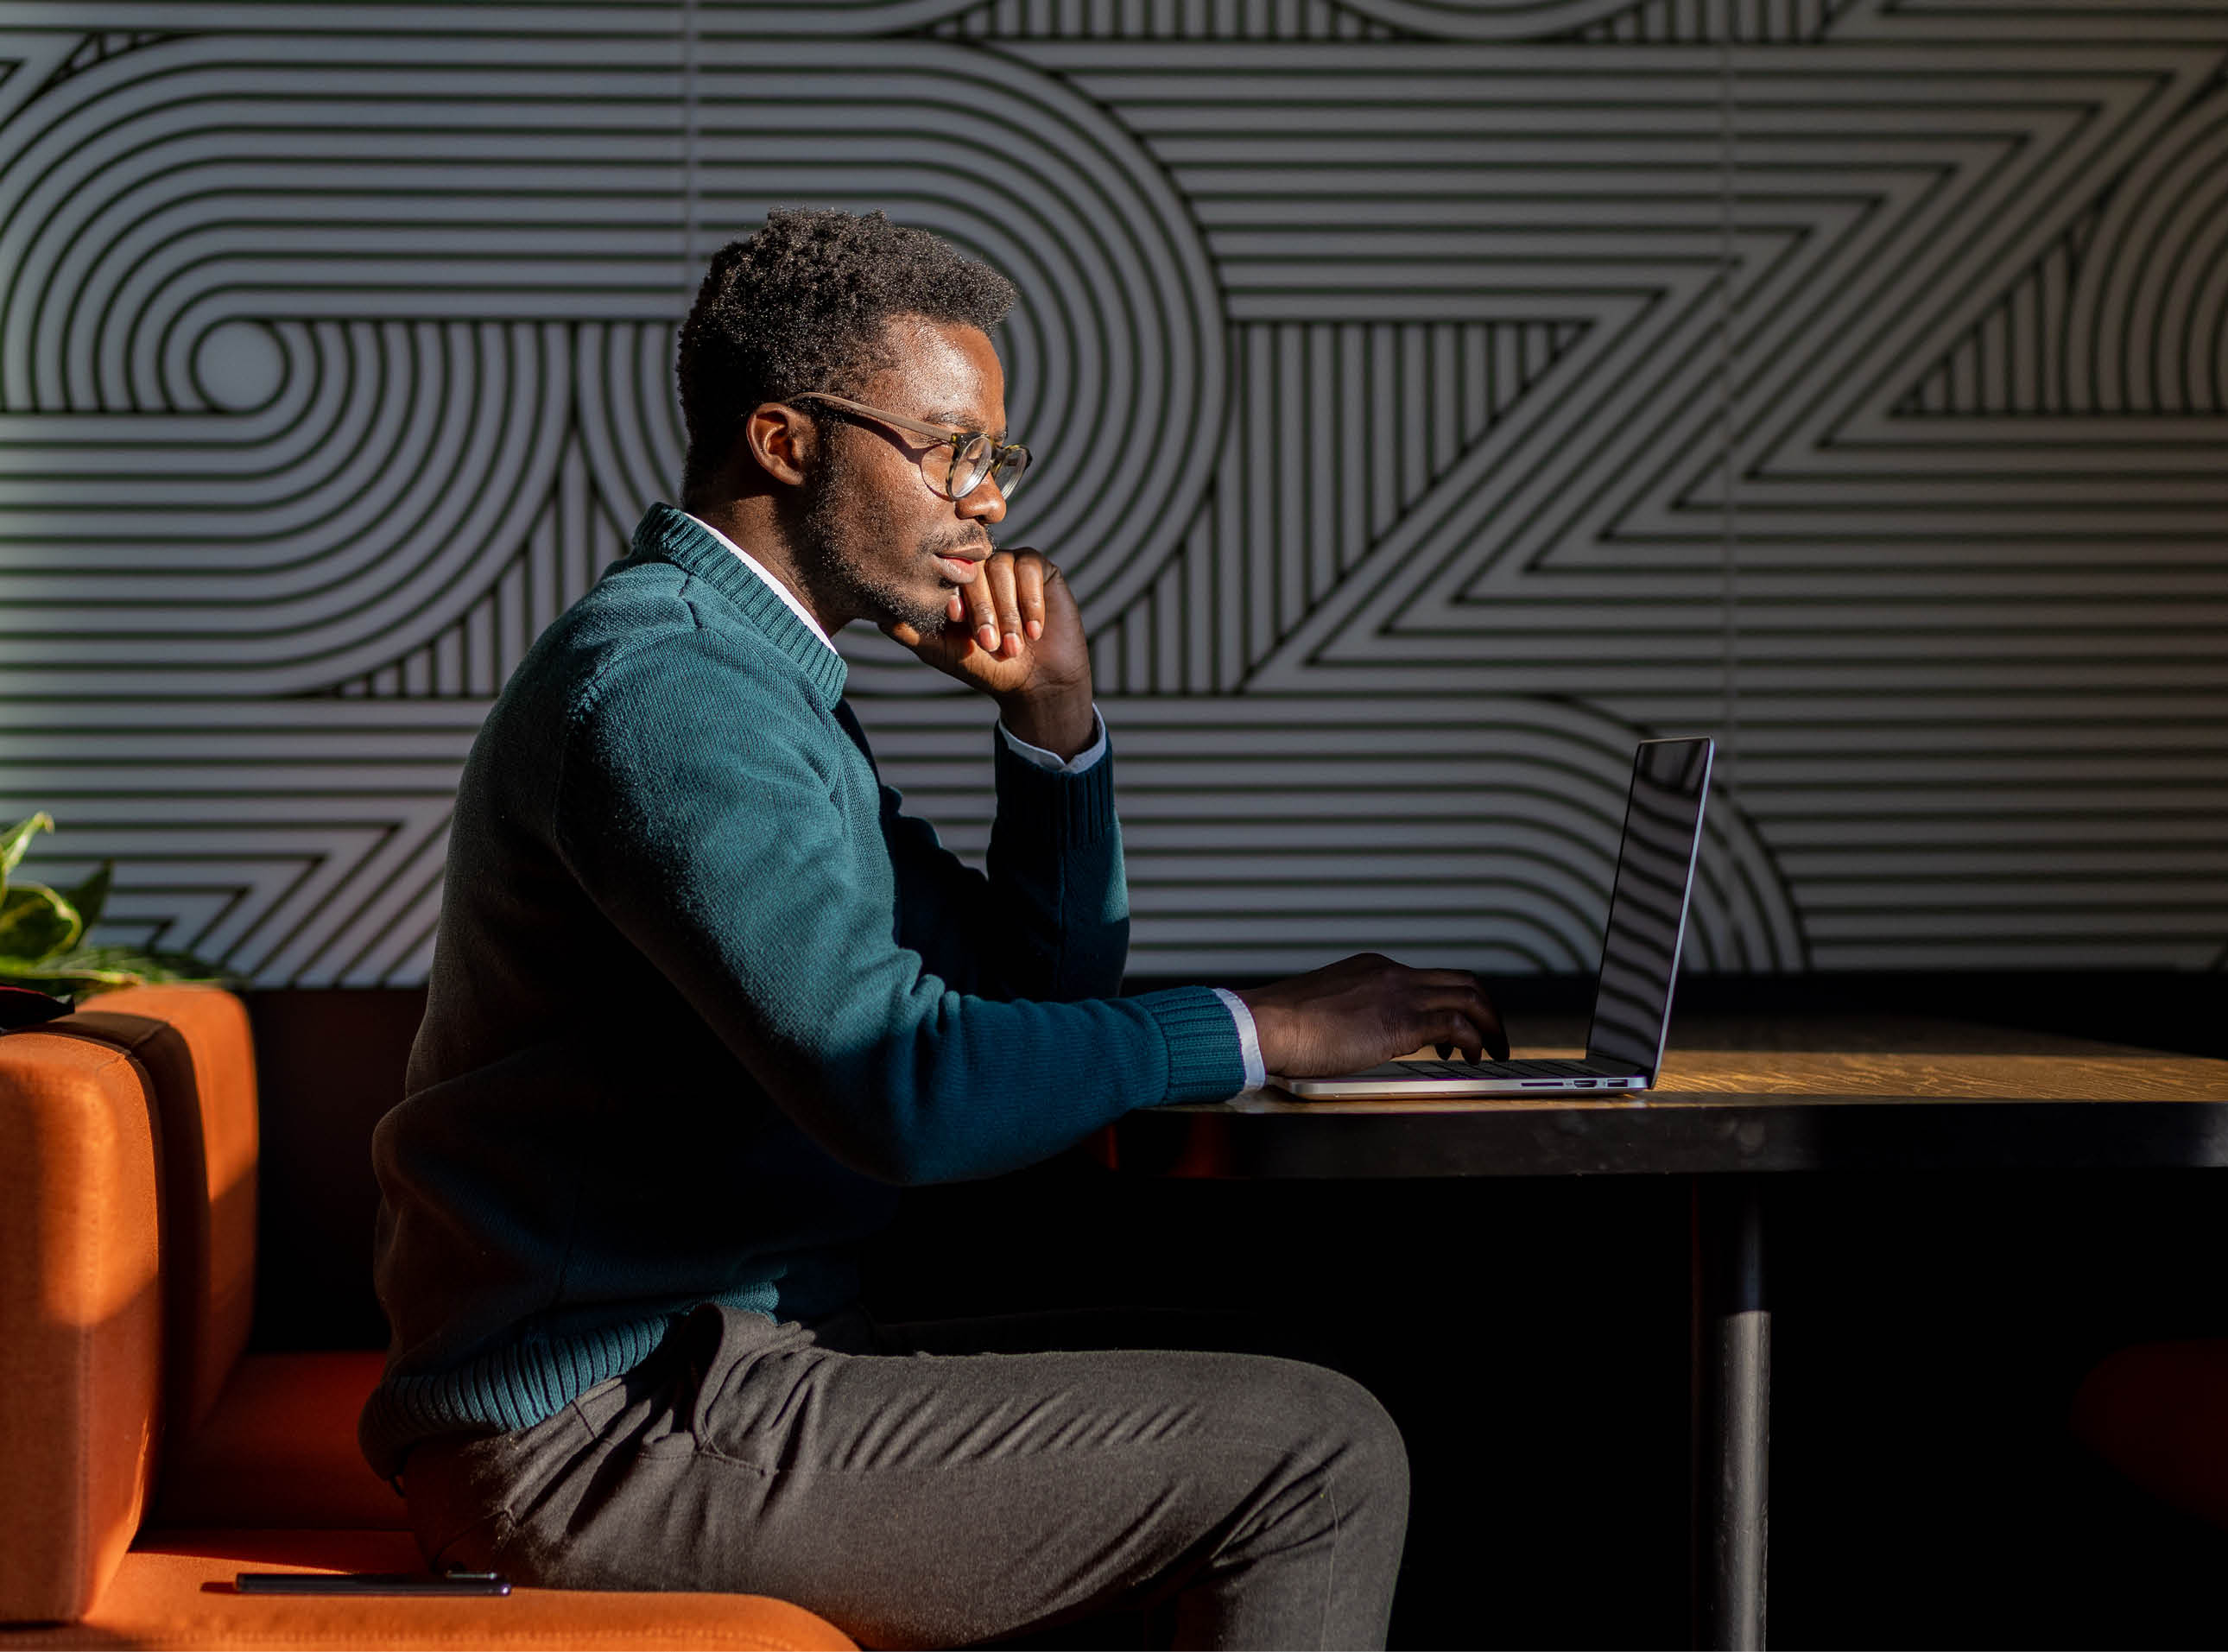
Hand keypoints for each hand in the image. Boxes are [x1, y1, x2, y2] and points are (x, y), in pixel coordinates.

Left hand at [883, 548, 1094, 757]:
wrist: (1036, 683)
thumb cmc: (986, 668)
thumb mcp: (942, 652)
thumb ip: (911, 633)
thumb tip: (878, 617)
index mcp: (954, 585)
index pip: (947, 575)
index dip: (953, 599)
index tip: (957, 624)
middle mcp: (979, 569)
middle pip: (976, 571)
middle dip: (984, 611)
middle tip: (990, 645)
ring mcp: (1008, 565)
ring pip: (1003, 569)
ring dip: (1009, 613)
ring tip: (1014, 646)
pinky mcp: (1038, 568)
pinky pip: (1030, 568)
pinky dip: (1031, 602)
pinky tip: (1034, 631)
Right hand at [1237, 954, 1509, 1077]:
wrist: (1266, 1024)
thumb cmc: (1283, 1026)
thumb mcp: (1327, 1009)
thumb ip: (1353, 1014)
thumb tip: (1362, 1035)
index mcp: (1374, 968)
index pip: (1428, 978)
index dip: (1452, 1001)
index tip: (1456, 1028)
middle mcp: (1392, 973)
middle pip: (1461, 980)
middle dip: (1486, 1008)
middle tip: (1492, 1034)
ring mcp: (1399, 993)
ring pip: (1469, 996)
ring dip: (1489, 1024)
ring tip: (1492, 1049)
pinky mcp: (1402, 1021)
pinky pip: (1456, 1024)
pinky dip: (1472, 1041)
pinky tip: (1469, 1058)